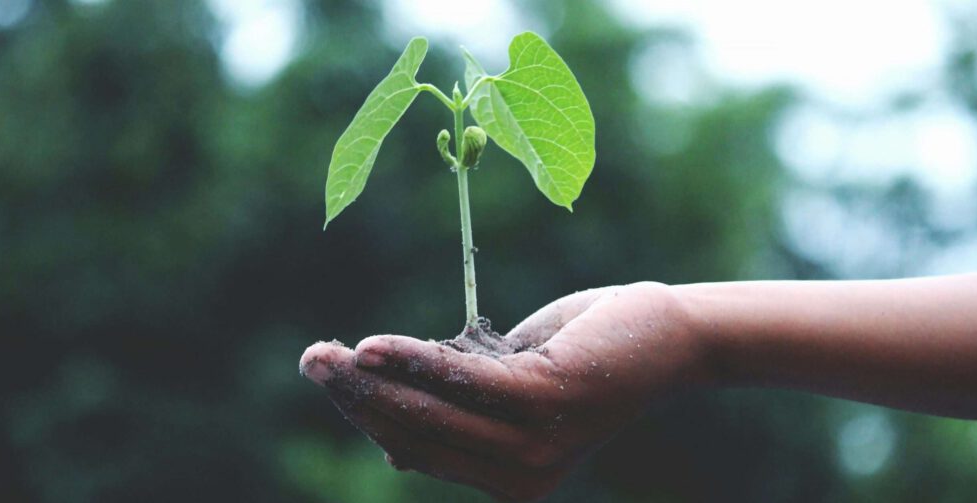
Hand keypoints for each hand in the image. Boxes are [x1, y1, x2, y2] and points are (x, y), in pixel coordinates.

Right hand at [299, 282, 712, 500]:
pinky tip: (373, 347)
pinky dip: (415, 361)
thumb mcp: (511, 388)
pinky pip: (463, 380)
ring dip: (371, 381)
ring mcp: (534, 445)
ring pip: (431, 413)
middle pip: (416, 435)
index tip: (330, 377)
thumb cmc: (583, 355)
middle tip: (311, 361)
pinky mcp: (546, 402)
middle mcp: (520, 477)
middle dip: (356, 399)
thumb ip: (460, 413)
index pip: (419, 449)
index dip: (368, 415)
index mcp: (508, 479)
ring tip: (326, 355)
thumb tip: (391, 448)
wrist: (665, 335)